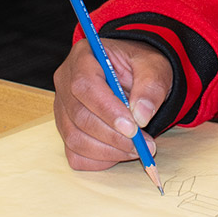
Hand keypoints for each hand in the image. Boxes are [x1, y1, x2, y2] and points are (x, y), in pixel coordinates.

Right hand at [53, 38, 172, 171]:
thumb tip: (141, 116)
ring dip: (109, 151)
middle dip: (113, 136)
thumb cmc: (141, 66)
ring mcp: (62, 108)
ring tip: (138, 149)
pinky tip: (121, 152)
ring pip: (75, 138)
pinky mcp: (67, 129)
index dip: (107, 110)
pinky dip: (99, 160)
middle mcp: (65, 81)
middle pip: (79, 116)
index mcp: (83, 56)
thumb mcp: (154, 66)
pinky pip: (75, 153)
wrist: (136, 74)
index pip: (85, 86)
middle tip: (143, 145)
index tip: (133, 127)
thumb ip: (151, 86)